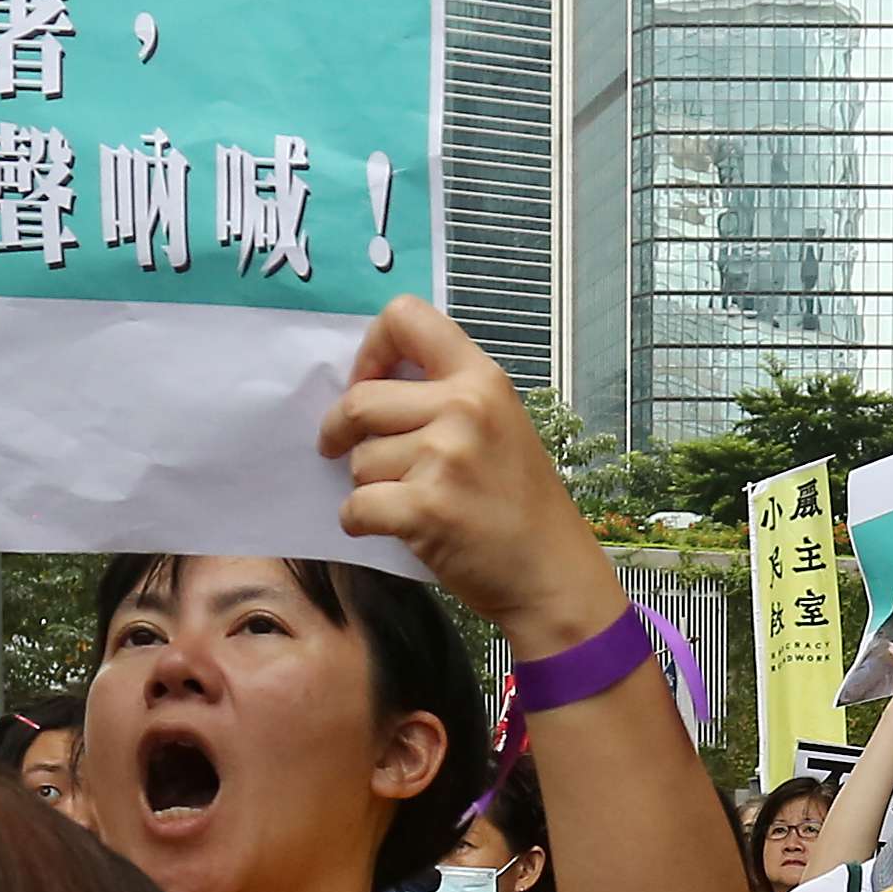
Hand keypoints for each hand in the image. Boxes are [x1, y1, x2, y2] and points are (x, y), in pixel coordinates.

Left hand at [320, 298, 622, 661]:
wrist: (552, 574)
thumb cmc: (522, 504)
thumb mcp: (501, 424)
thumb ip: (447, 396)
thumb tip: (367, 388)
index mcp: (481, 378)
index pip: (405, 317)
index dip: (371, 349)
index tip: (366, 382)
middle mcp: (464, 408)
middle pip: (360, 399)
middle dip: (340, 430)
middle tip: (341, 449)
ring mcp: (444, 457)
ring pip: (358, 460)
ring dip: (366, 485)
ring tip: (405, 500)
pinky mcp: (425, 508)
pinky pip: (356, 507)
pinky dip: (359, 523)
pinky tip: (391, 528)